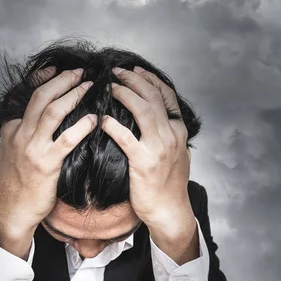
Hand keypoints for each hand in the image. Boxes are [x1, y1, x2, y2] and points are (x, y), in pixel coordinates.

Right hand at [0, 66, 96, 240]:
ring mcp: (32, 148)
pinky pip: (66, 140)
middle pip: (41, 97)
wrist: (13, 210)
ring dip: (72, 95)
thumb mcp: (8, 151)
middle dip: (62, 80)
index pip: (28, 96)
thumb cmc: (15, 182)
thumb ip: (19, 131)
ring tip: (88, 86)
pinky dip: (80, 126)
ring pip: (53, 112)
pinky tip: (93, 119)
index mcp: (12, 129)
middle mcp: (20, 134)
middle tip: (79, 71)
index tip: (56, 68)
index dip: (43, 78)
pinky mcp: (46, 163)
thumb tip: (32, 116)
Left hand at [101, 66, 193, 233]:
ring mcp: (159, 148)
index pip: (167, 96)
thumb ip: (168, 133)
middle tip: (118, 71)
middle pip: (153, 97)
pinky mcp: (143, 162)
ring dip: (125, 94)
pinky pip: (126, 137)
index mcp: (179, 131)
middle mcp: (171, 135)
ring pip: (143, 110)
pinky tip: (102, 119)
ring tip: (111, 86)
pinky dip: (112, 125)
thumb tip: (156, 117)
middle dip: (134, 79)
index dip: (151, 79)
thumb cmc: (169, 184)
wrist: (169, 211)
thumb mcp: (176, 153)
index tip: (137, 69)